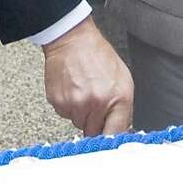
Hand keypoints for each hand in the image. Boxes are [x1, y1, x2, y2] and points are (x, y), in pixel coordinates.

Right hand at [41, 19, 133, 135]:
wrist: (73, 41)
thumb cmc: (98, 56)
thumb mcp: (123, 80)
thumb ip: (124, 108)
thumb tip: (121, 129)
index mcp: (118, 98)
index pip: (116, 134)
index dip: (111, 139)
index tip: (109, 142)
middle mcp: (96, 103)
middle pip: (95, 132)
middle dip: (96, 123)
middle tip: (96, 104)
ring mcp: (76, 104)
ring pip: (79, 124)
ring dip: (82, 114)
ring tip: (84, 92)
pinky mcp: (59, 103)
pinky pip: (66, 115)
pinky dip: (69, 107)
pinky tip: (74, 90)